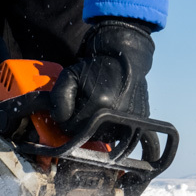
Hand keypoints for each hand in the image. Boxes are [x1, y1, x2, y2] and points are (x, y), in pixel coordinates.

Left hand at [50, 18, 154, 137]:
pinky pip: (114, 134)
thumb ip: (58, 97)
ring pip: (100, 136)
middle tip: (84, 104)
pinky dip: (108, 125)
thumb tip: (59, 118)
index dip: (67, 117)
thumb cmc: (95, 68)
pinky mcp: (137, 123)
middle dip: (80, 122)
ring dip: (94, 125)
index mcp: (98, 105)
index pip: (71, 128)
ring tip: (96, 106)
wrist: (125, 60)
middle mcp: (115, 118)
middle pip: (86, 134)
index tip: (71, 104)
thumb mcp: (70, 76)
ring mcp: (128, 122)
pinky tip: (107, 110)